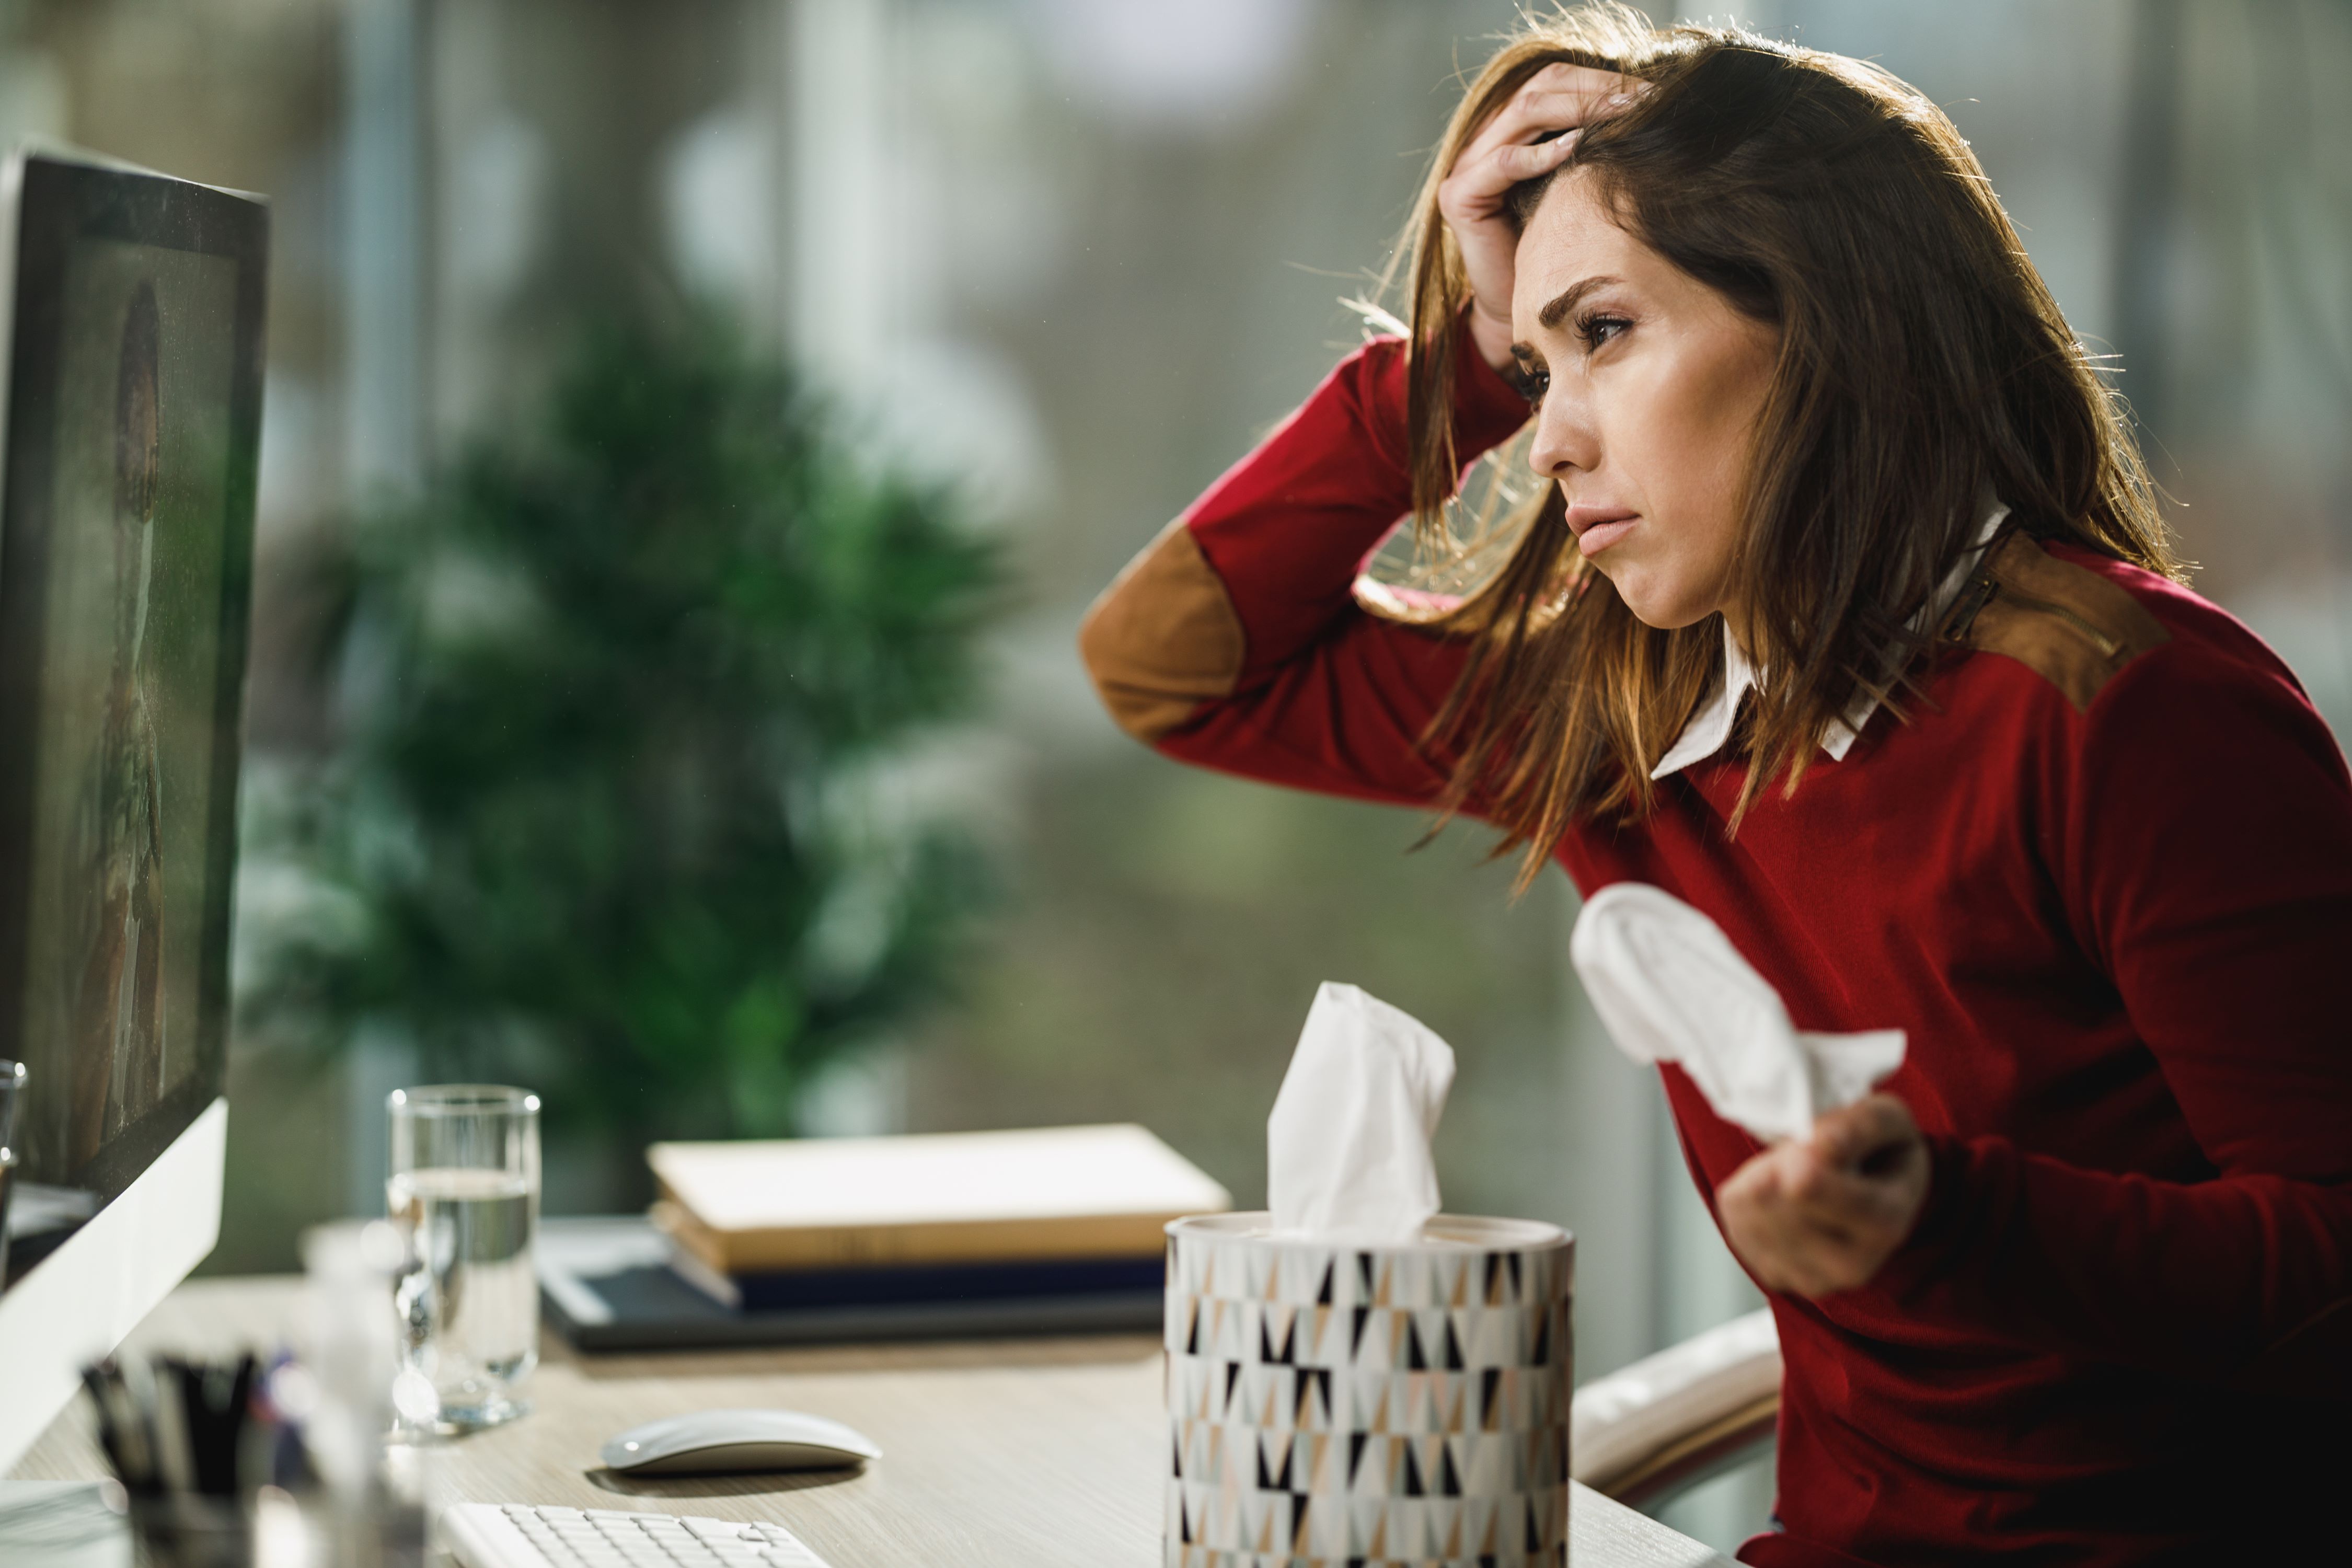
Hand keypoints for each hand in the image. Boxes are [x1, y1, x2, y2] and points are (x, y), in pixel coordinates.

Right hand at [1437, 63, 1643, 370]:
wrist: (1519, 309)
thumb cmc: (1560, 250)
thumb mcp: (1581, 185)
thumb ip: (1595, 146)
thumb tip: (1652, 110)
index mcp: (1514, 128)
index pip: (1558, 81)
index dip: (1602, 77)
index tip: (1653, 89)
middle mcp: (1487, 137)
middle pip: (1543, 86)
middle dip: (1596, 88)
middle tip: (1643, 97)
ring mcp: (1469, 165)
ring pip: (1525, 111)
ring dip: (1578, 109)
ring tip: (1622, 115)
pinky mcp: (1459, 196)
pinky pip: (1504, 162)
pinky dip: (1541, 154)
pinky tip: (1578, 147)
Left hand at [1716, 1094, 1930, 1297]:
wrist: (1876, 1194)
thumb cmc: (1881, 1153)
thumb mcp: (1889, 1120)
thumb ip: (1861, 1126)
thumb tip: (1823, 1144)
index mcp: (1885, 1224)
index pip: (1812, 1190)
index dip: (1797, 1159)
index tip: (1804, 1145)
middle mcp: (1851, 1265)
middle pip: (1777, 1195)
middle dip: (1783, 1159)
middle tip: (1806, 1153)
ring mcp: (1810, 1278)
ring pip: (1752, 1206)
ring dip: (1763, 1174)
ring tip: (1794, 1173)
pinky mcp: (1774, 1275)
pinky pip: (1735, 1216)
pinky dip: (1747, 1192)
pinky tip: (1777, 1193)